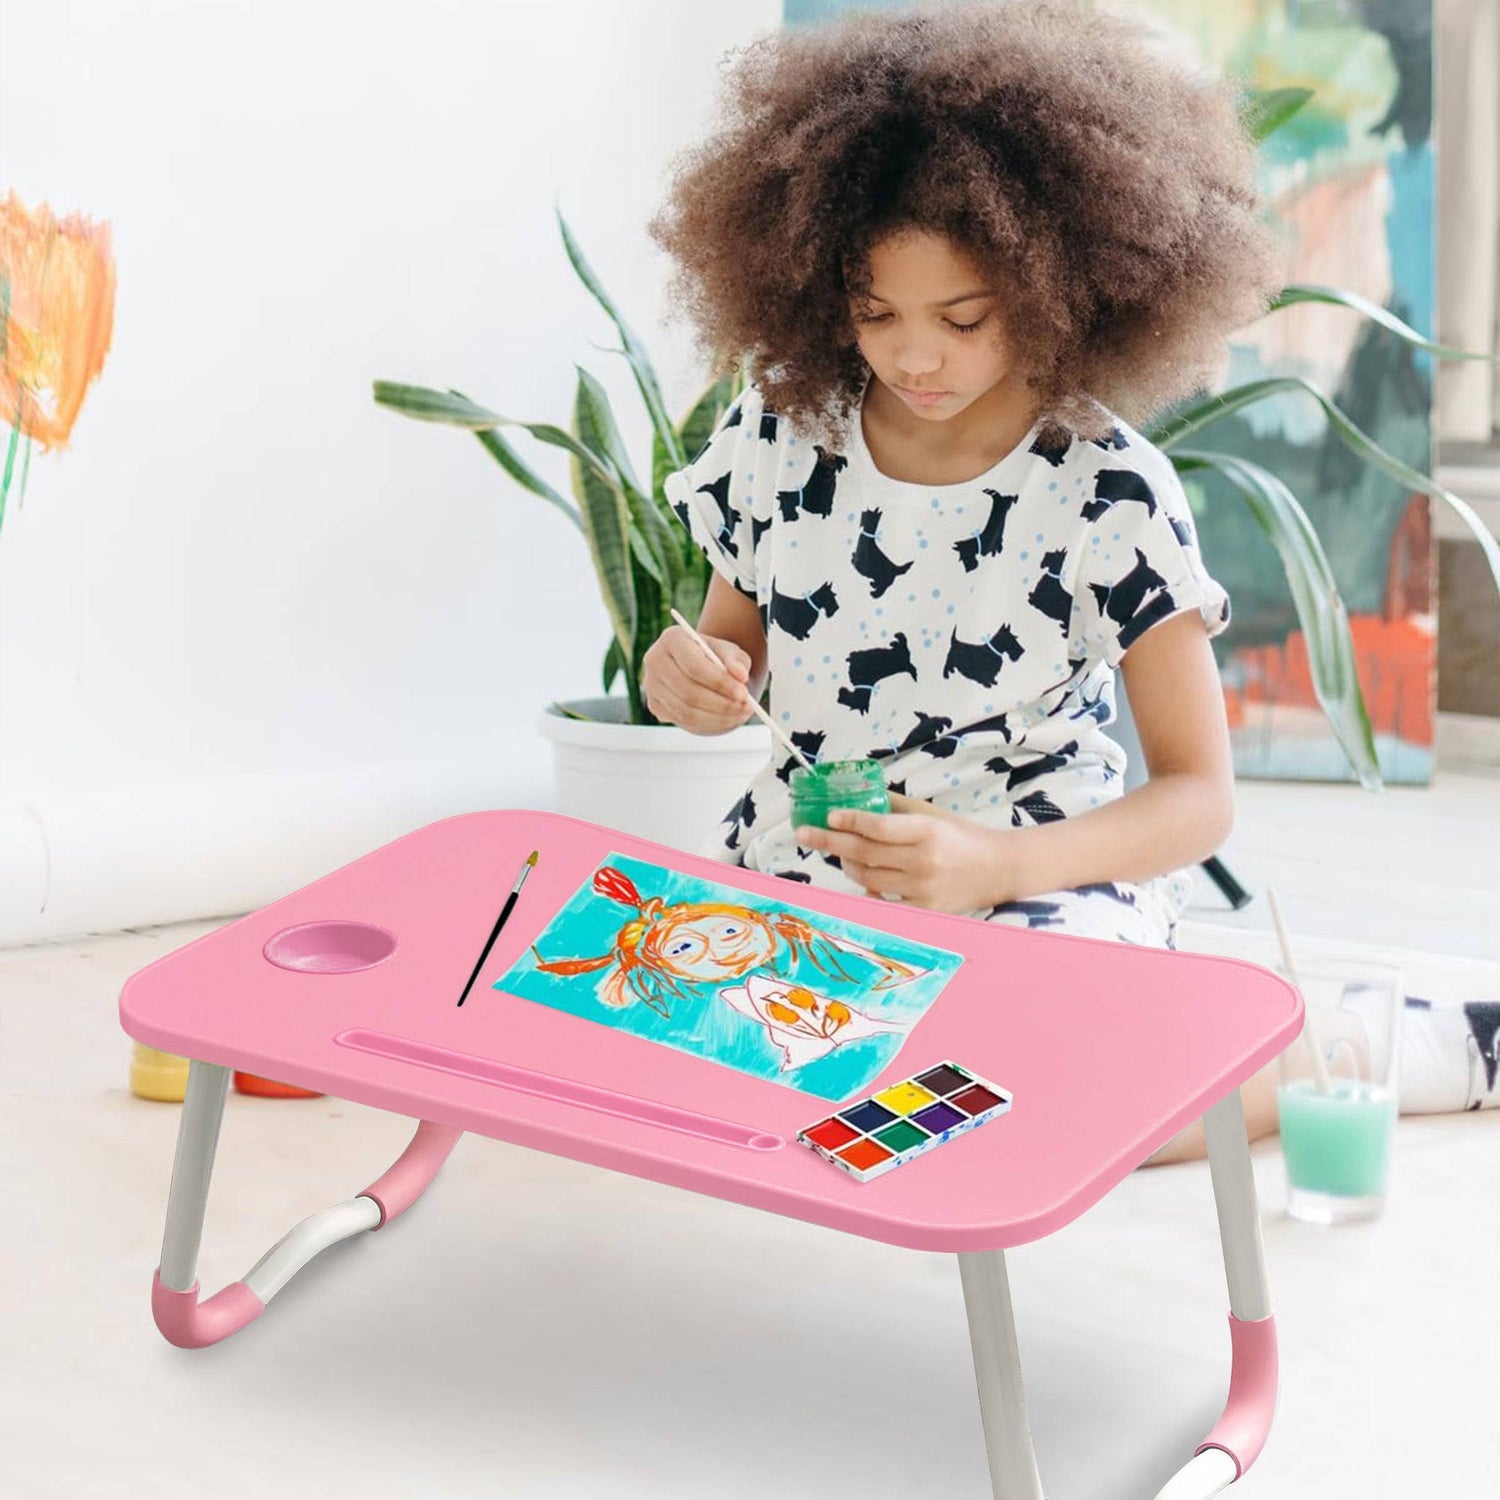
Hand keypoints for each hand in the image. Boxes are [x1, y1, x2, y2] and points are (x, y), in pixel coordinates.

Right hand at [641, 624, 753, 733]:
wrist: (701, 668)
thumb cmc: (716, 657)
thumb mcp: (730, 652)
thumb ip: (736, 661)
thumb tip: (740, 675)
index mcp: (672, 639)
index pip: (694, 666)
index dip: (719, 683)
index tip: (743, 693)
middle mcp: (655, 661)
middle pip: (688, 692)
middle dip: (721, 704)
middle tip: (746, 708)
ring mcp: (651, 685)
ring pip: (686, 711)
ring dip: (718, 716)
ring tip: (741, 713)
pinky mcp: (655, 705)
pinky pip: (684, 721)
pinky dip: (710, 723)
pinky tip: (727, 718)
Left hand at [795, 804, 1025, 912]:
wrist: (1000, 869)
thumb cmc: (964, 837)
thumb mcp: (934, 814)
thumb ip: (897, 808)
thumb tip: (860, 797)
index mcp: (927, 831)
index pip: (877, 827)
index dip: (849, 821)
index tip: (828, 816)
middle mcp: (923, 861)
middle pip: (864, 853)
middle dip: (829, 842)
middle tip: (805, 834)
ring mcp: (922, 889)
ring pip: (868, 878)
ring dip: (848, 864)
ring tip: (841, 854)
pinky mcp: (924, 911)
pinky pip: (883, 901)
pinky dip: (869, 890)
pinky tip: (862, 878)